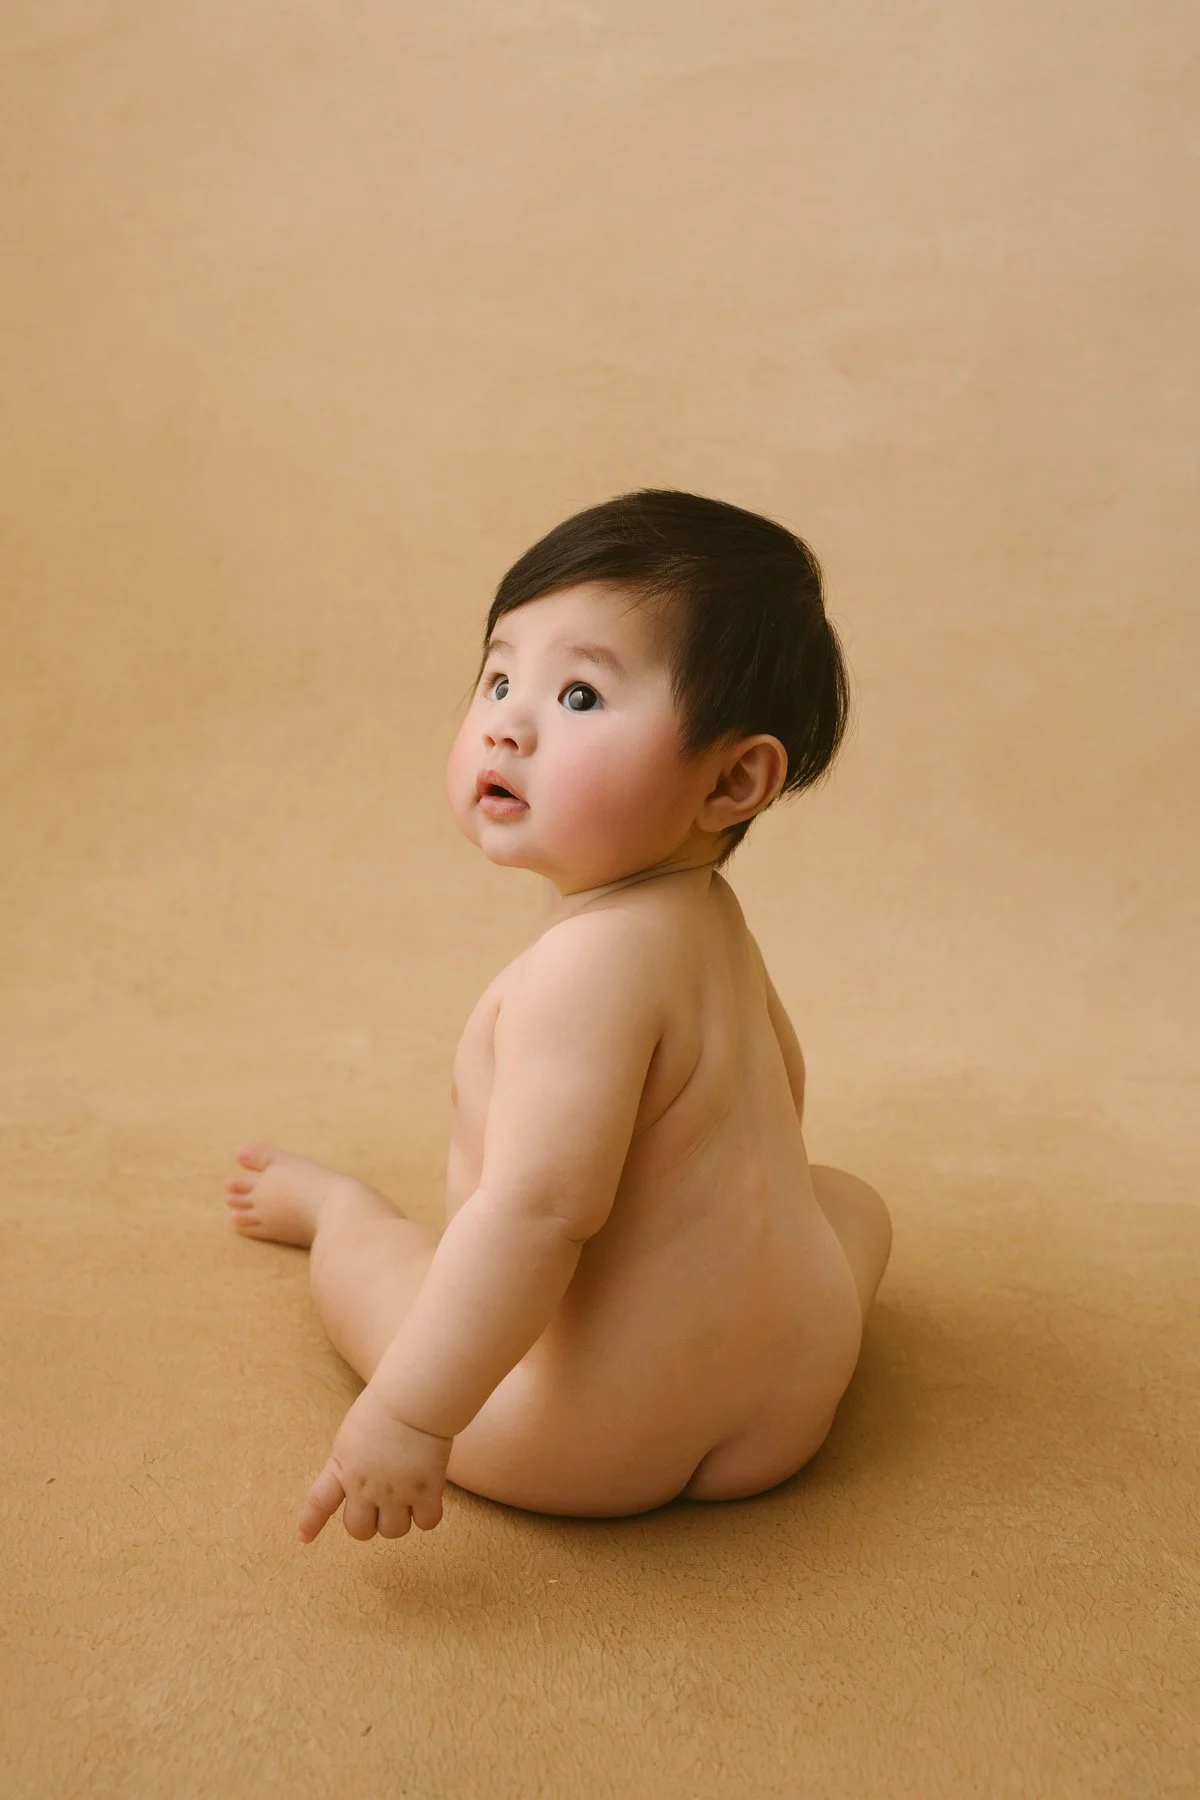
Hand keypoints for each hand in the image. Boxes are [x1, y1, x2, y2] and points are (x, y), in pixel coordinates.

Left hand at [298, 1384, 452, 1544]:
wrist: (413, 1399)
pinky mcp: (425, 1491)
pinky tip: (430, 1497)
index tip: (303, 1538)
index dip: (311, 1522)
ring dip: (401, 1519)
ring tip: (410, 1497)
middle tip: (382, 1506)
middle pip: (359, 1530)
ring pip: (394, 1531)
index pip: (319, 1502)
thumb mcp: (352, 1434)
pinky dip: (428, 1515)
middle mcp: (365, 1486)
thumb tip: (358, 1486)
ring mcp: (395, 1492)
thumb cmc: (385, 1406)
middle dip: (370, 1523)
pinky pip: (427, 1522)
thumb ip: (350, 1462)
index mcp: (342, 1467)